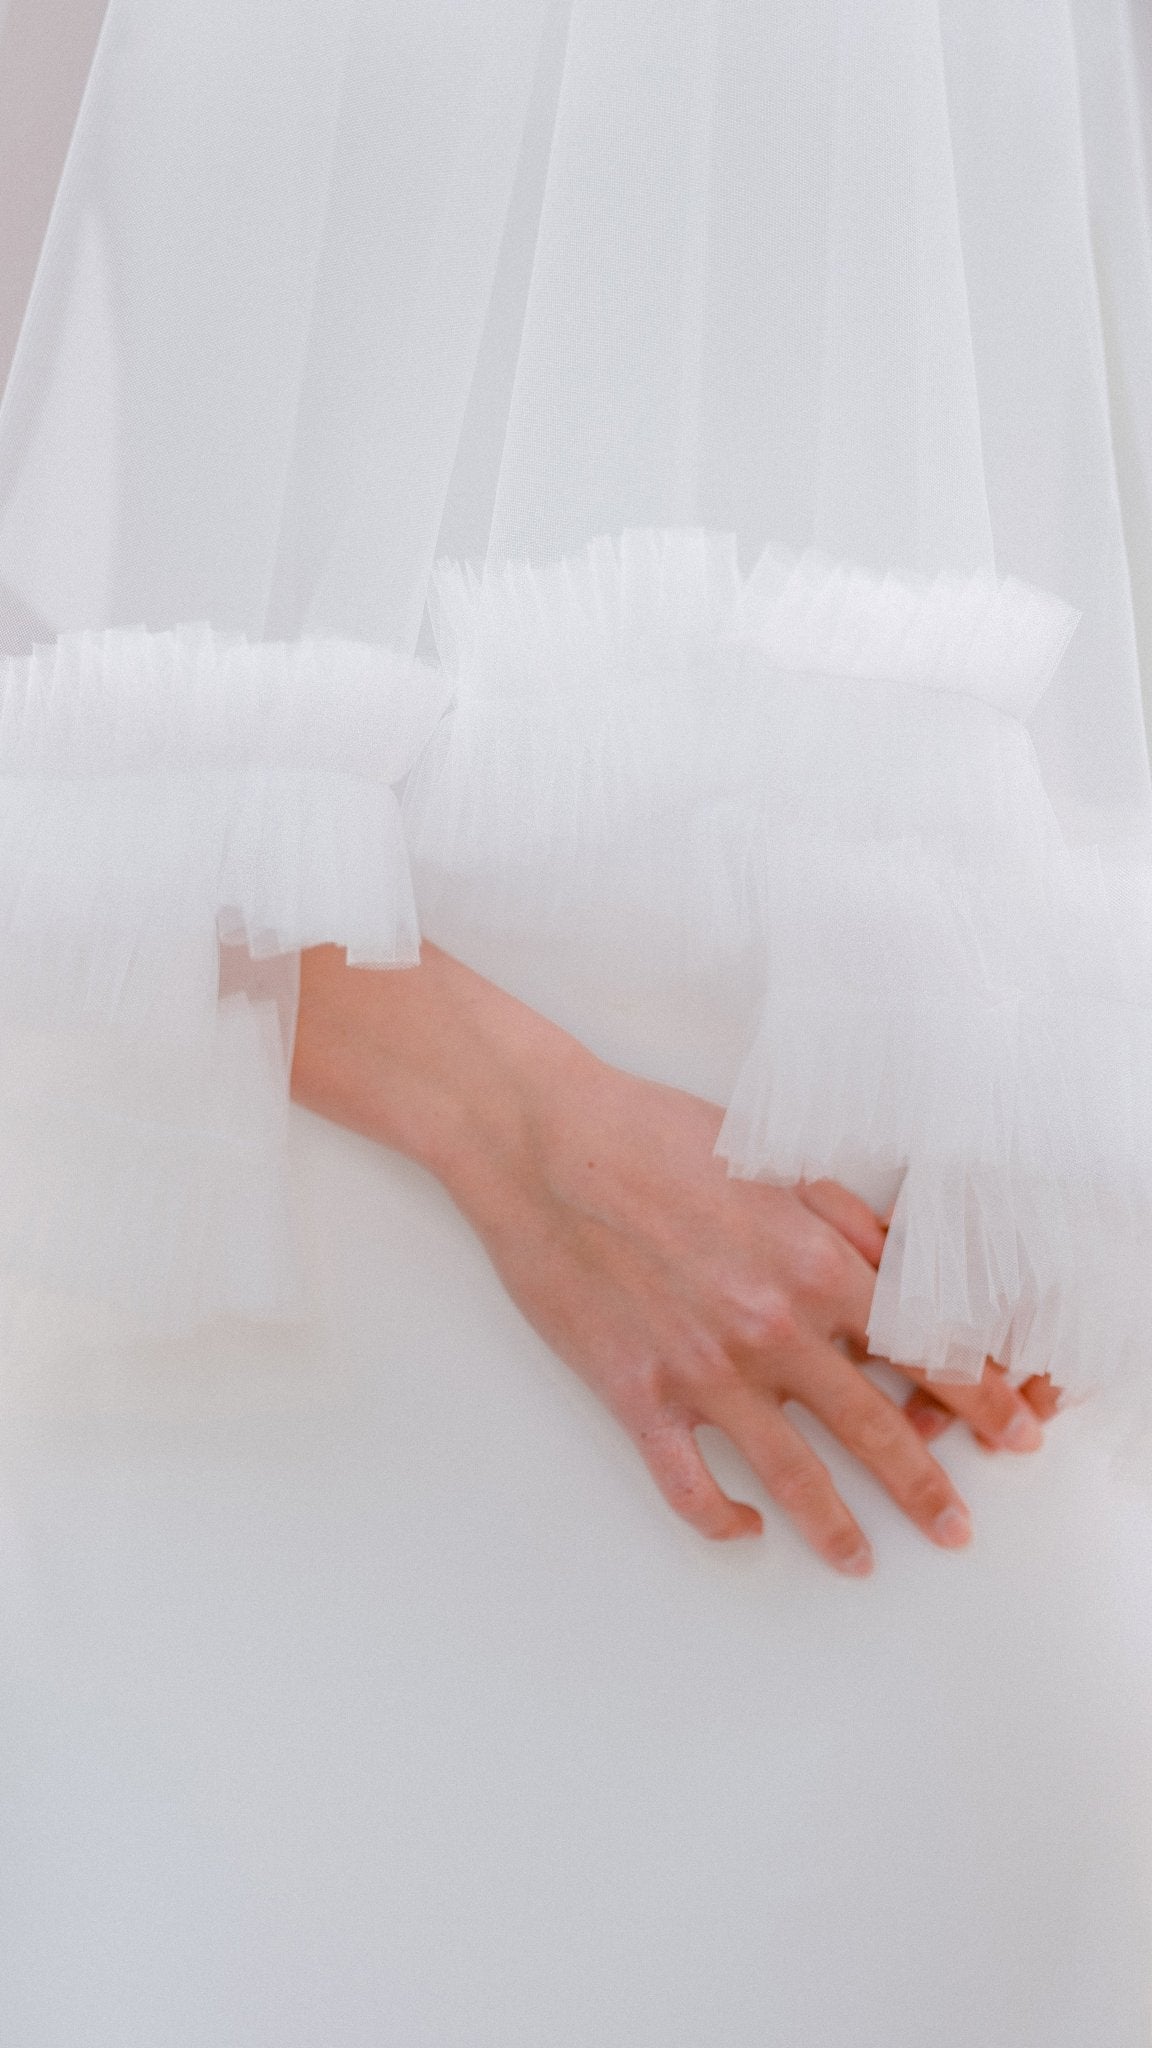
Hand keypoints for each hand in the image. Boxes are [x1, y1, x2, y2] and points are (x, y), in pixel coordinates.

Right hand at [291, 944, 1052, 1575]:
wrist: (544, 1142)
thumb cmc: (652, 1137)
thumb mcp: (772, 1163)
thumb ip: (844, 1224)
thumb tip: (901, 1273)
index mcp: (814, 1264)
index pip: (924, 1350)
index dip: (978, 1400)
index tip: (1009, 1434)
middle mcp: (771, 1326)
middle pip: (875, 1428)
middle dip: (928, 1487)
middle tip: (956, 1528)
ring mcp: (702, 1368)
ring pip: (790, 1474)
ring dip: (835, 1527)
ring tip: (861, 1562)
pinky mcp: (635, 1392)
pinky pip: (688, 1483)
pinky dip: (719, 1519)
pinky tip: (742, 1528)